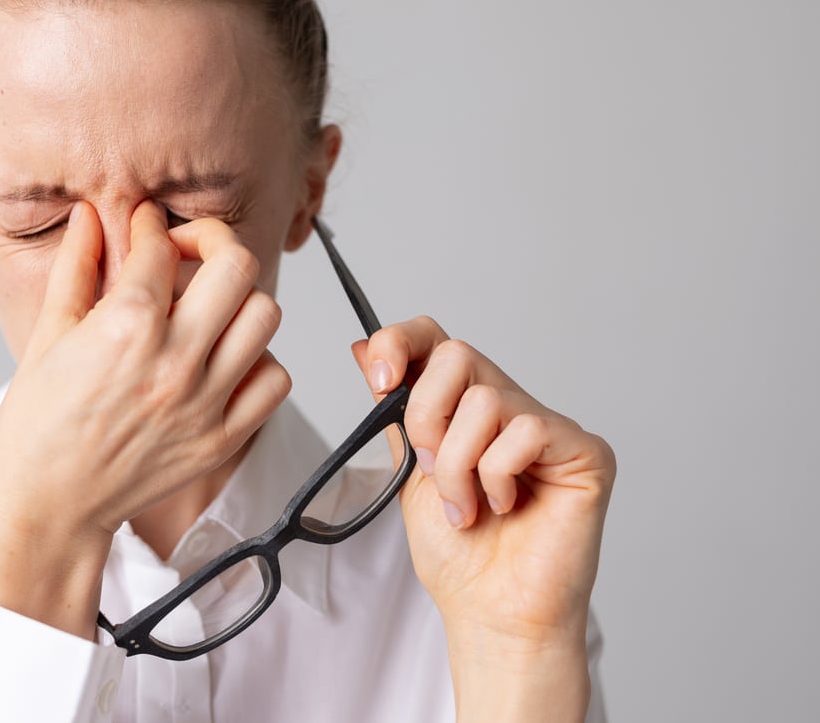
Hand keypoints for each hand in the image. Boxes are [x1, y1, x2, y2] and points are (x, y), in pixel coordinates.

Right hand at [0, 201, 289, 637]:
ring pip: (265, 316)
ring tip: (206, 309)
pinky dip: (256, 362)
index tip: (146, 226)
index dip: (151, 225)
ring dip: (237, 302)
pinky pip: (274, 381)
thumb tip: (92, 217)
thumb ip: (76, 268)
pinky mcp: (222, 438)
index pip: (162, 245)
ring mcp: (205, 402)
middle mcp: (174, 360)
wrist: (47, 506)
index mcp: (125, 327)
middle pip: (236, 266)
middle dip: (212, 243)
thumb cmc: (37, 426)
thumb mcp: (46, 335)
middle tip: (188, 253)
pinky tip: (221, 360)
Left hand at [352, 316, 614, 720]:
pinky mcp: (585, 451)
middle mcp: (510, 407)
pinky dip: (498, 475)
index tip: (380, 380)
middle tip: (430, 472)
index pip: (437, 339)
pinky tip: (507, 506)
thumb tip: (367, 348)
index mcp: (466, 407)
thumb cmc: (459, 555)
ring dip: (458, 464)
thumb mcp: (409, 471)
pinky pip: (525, 430)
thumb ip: (395, 411)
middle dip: (426, 418)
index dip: (402, 342)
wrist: (489, 613)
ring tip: (468, 506)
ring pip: (485, 400)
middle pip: (457, 355)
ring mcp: (550, 426)